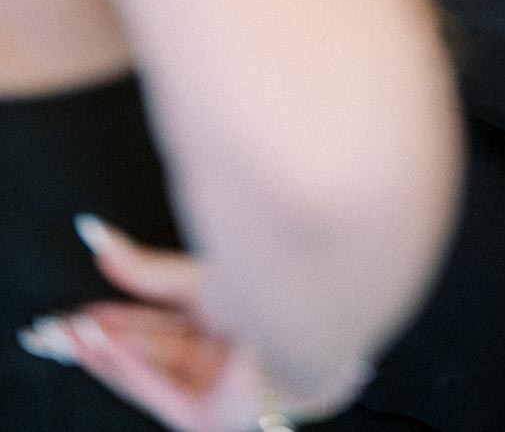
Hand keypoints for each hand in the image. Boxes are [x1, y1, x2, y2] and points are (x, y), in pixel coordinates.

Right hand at [17, 220, 369, 431]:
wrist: (315, 317)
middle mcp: (210, 359)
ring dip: (97, 353)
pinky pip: (157, 389)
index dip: (108, 319)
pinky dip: (126, 365)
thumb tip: (94, 234)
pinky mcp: (209, 418)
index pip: (148, 323)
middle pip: (138, 347)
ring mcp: (210, 389)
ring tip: (63, 335)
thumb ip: (144, 269)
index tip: (71, 314)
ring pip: (141, 368)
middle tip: (45, 333)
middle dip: (89, 340)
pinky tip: (99, 344)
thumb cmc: (271, 291)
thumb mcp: (198, 275)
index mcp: (214, 325)